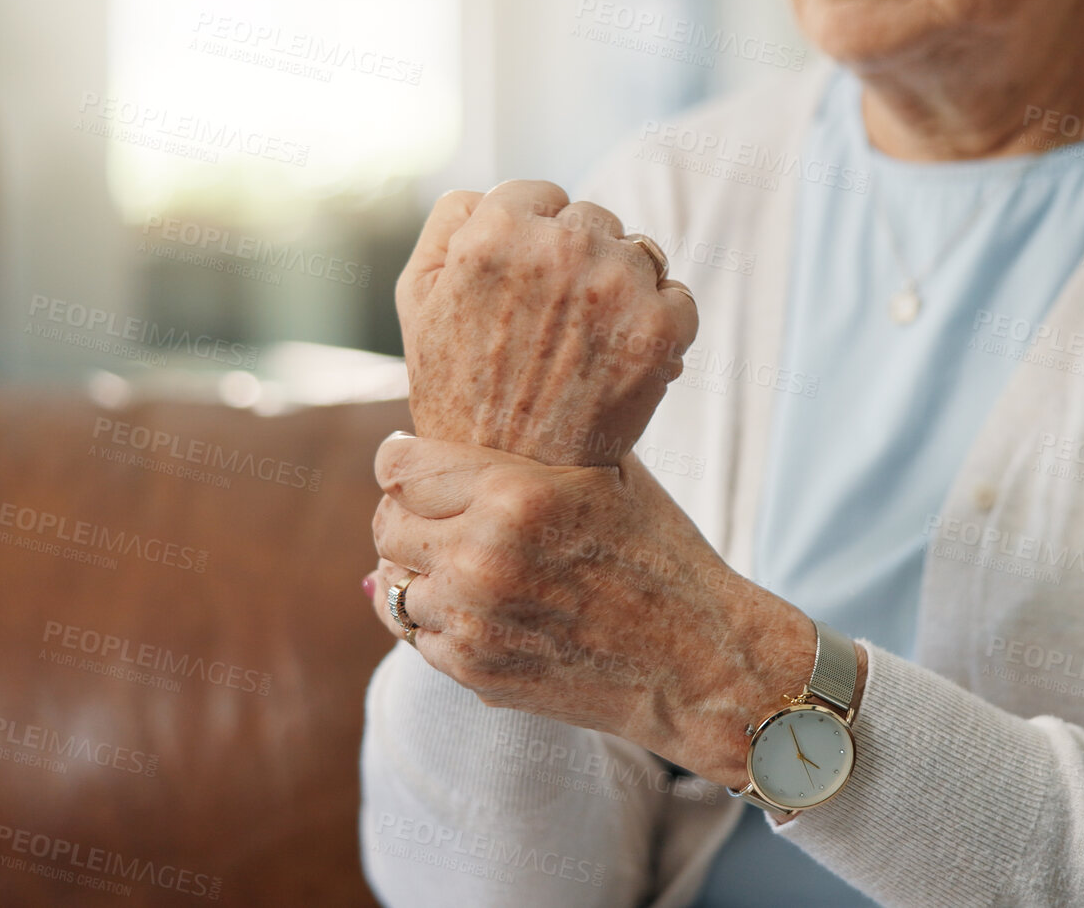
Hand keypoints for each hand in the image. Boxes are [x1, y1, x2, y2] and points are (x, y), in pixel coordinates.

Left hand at [362, 432, 814, 787]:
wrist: (696, 663)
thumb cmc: (662, 557)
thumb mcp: (611, 477)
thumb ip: (538, 446)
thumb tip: (481, 412)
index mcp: (514, 494)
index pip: (399, 467)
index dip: (401, 462)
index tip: (410, 464)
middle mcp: (481, 556)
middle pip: (387, 525)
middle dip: (407, 516)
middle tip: (434, 516)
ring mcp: (473, 620)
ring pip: (395, 584)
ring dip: (423, 573)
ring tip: (463, 565)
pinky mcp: (473, 671)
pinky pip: (416, 637)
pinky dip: (439, 621)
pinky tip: (479, 608)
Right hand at [395, 181, 699, 466]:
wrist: (514, 482)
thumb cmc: (460, 392)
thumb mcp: (417, 300)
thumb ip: (448, 224)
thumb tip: (489, 191)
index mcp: (495, 231)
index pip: (540, 193)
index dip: (533, 240)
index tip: (526, 288)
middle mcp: (561, 247)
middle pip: (592, 219)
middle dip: (579, 262)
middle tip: (556, 326)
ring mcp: (617, 285)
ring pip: (639, 251)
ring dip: (623, 289)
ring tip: (588, 346)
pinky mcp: (661, 327)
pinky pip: (678, 295)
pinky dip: (661, 324)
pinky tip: (623, 359)